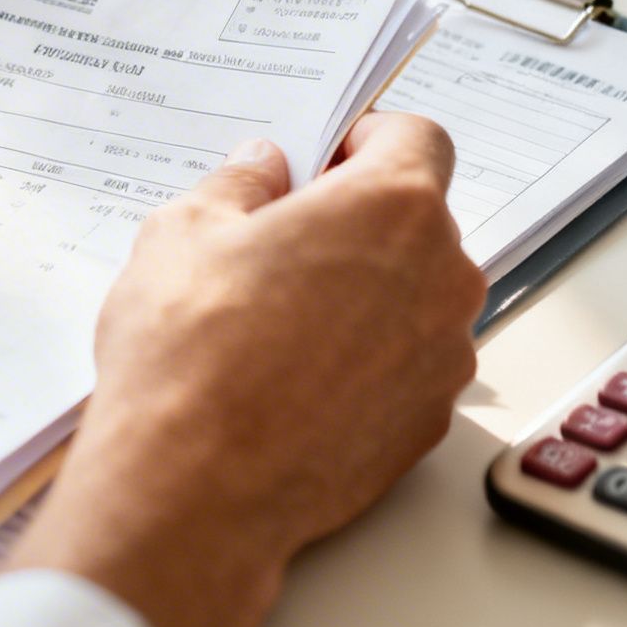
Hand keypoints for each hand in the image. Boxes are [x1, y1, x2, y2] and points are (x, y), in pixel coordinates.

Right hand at [5, 113, 484, 626]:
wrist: (195, 489)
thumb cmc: (190, 354)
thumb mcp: (183, 233)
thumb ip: (238, 185)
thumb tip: (261, 169)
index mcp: (392, 207)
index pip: (418, 138)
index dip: (367, 140)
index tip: (324, 160)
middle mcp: (440, 277)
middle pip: (417, 221)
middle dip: (358, 221)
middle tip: (280, 243)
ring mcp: (443, 357)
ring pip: (414, 296)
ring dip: (365, 293)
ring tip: (278, 321)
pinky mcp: (427, 422)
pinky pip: (405, 365)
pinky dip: (365, 360)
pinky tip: (294, 379)